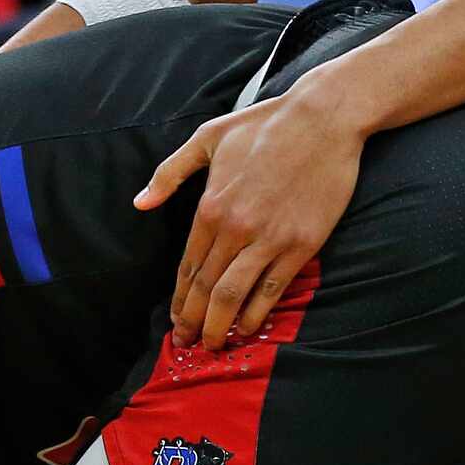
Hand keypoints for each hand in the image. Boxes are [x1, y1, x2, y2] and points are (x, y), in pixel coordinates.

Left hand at [137, 91, 362, 347]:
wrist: (323, 119)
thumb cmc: (266, 124)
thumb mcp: (208, 138)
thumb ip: (170, 173)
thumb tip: (140, 203)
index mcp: (210, 206)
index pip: (187, 266)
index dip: (179, 298)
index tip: (175, 320)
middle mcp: (235, 228)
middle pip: (206, 288)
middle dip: (194, 321)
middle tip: (188, 344)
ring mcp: (269, 239)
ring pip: (234, 295)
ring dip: (221, 326)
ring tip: (215, 345)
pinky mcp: (301, 244)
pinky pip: (272, 289)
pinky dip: (258, 314)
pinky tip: (249, 328)